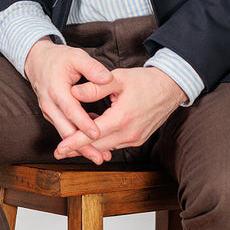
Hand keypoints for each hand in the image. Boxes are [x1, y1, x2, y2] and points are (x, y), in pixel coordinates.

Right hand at [24, 38, 114, 163]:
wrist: (37, 61)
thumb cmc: (59, 59)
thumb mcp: (76, 56)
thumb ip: (92, 67)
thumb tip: (107, 78)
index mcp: (56, 90)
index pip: (71, 110)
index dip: (83, 123)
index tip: (97, 134)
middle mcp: (50, 104)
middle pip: (66, 130)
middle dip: (82, 146)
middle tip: (99, 158)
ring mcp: (49, 112)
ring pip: (64, 134)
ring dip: (80, 147)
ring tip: (99, 157)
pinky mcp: (52, 116)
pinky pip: (64, 130)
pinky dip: (77, 140)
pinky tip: (94, 144)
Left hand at [54, 66, 185, 161]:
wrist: (170, 88)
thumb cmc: (144, 81)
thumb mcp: (118, 79)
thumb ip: (95, 87)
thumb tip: (73, 92)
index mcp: (122, 118)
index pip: (92, 134)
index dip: (73, 142)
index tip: (59, 149)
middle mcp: (129, 133)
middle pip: (97, 146)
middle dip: (77, 149)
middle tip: (59, 151)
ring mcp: (135, 138)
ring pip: (106, 147)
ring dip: (90, 145)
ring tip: (72, 141)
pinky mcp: (138, 139)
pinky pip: (116, 143)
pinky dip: (103, 140)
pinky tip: (93, 131)